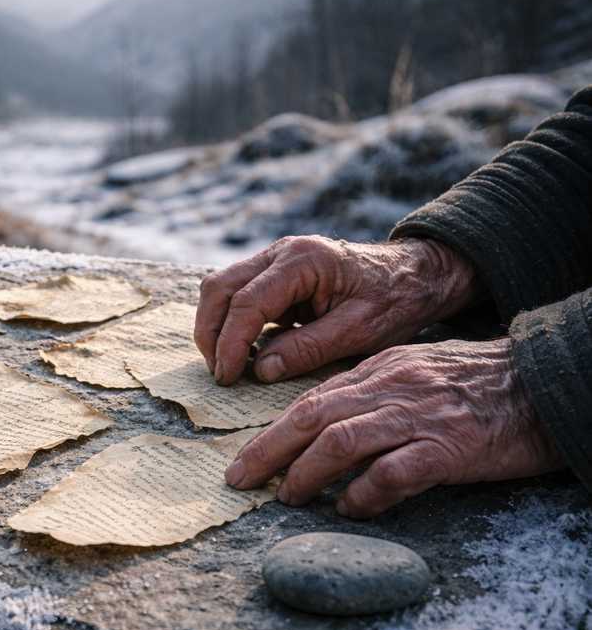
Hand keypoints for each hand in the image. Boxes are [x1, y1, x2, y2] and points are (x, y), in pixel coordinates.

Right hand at [194, 235, 480, 385]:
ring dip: (216, 326)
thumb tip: (260, 370)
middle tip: (220, 374)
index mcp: (303, 261)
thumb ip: (308, 348)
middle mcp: (281, 252)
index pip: (247, 302)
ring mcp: (275, 258)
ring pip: (221, 287)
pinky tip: (245, 351)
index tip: (228, 377)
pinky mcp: (276, 272)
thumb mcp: (359, 331)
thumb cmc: (396, 301)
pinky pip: (238, 293)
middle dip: (211, 333)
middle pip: (220, 288)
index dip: (231, 343)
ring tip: (227, 365)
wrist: (418, 275)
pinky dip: (232, 322)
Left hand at [224, 338, 564, 518]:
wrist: (542, 384)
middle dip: (268, 451)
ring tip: (287, 497)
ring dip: (305, 472)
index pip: (311, 399)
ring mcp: (419, 417)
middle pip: (312, 417)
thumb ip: (370, 394)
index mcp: (379, 371)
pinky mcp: (448, 448)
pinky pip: (394, 473)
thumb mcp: (415, 373)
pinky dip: (364, 494)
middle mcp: (391, 389)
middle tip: (240, 479)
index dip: (271, 431)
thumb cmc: (476, 386)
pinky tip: (349, 508)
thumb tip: (323, 427)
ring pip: (342, 441)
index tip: (244, 459)